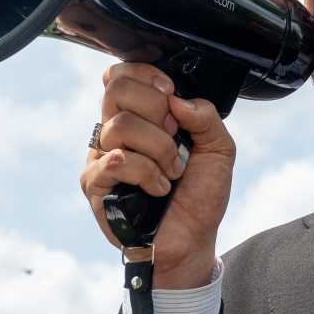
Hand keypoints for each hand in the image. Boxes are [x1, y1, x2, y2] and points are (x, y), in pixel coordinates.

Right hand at [79, 63, 234, 287]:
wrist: (192, 240)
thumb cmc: (200, 195)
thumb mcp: (219, 149)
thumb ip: (206, 117)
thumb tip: (177, 100)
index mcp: (140, 115)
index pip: (122, 73)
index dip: (147, 77)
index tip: (171, 96)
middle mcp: (116, 131)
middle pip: (116, 89)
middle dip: (157, 111)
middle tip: (174, 138)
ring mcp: (101, 155)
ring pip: (121, 125)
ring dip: (159, 150)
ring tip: (171, 172)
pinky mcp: (94, 183)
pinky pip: (116, 160)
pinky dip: (146, 173)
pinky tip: (157, 188)